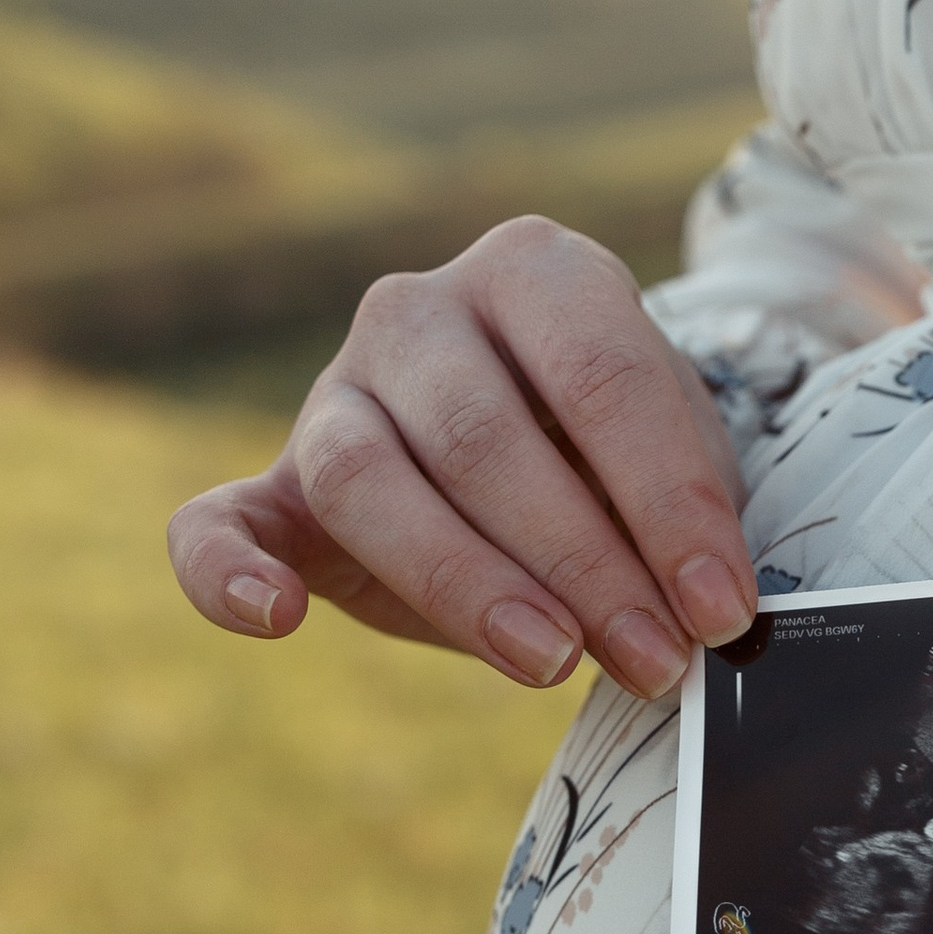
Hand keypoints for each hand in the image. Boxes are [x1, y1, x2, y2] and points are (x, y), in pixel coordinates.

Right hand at [166, 216, 755, 692]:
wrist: (540, 446)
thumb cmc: (614, 449)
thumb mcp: (669, 456)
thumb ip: (676, 517)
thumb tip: (709, 618)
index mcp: (534, 271)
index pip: (601, 379)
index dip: (668, 505)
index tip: (719, 609)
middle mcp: (417, 310)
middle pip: (484, 437)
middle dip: (583, 564)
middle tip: (653, 657)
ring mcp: (335, 393)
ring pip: (369, 479)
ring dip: (466, 583)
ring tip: (548, 662)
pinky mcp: (277, 487)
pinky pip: (213, 524)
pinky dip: (227, 574)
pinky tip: (275, 616)